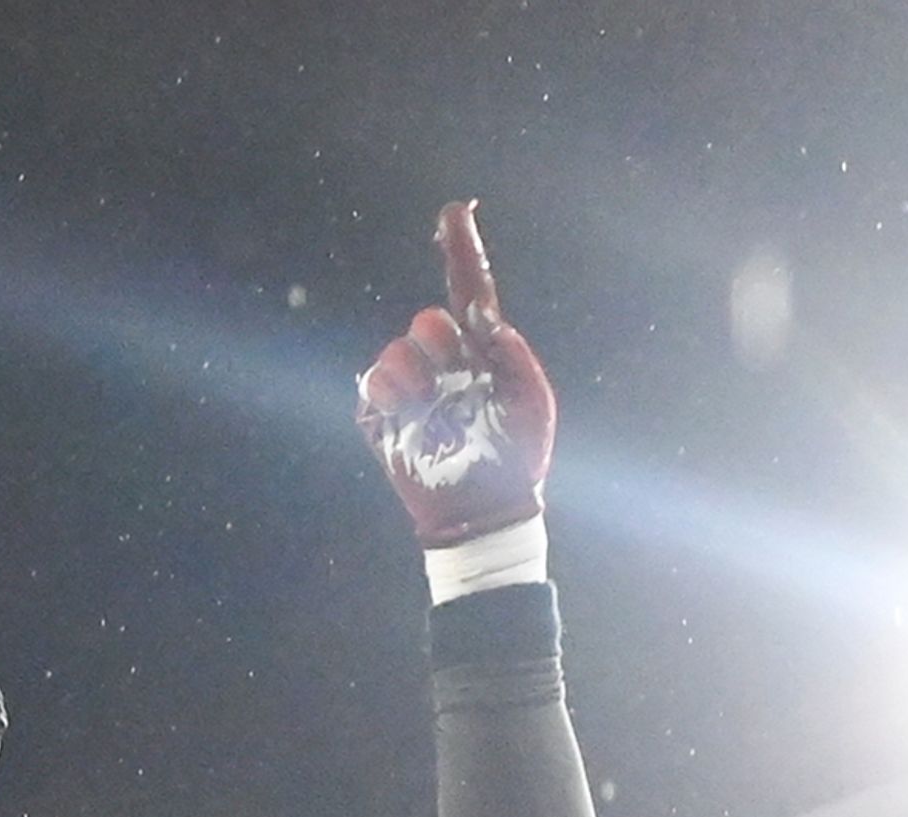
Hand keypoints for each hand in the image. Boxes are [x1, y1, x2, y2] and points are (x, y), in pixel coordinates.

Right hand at [356, 200, 556, 547]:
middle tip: (459, 378)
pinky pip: (374, 385)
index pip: (467, 290)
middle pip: (428, 321)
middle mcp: (443, 361)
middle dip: (440, 343)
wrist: (484, 512)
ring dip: (417, 377)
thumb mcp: (533, 401)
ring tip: (437, 411)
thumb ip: (516, 355)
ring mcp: (411, 388)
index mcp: (480, 350)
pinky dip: (390, 397)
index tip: (454, 212)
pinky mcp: (382, 415)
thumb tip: (486, 319)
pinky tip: (412, 420)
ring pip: (398, 352)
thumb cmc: (517, 458)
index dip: (460, 250)